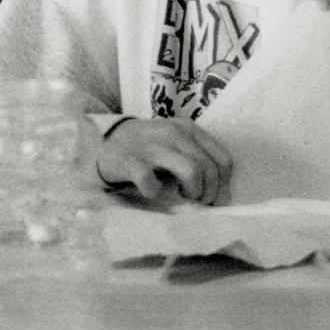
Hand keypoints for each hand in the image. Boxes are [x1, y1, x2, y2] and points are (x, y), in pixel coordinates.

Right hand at [98, 117, 231, 205]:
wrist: (106, 144)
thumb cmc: (149, 152)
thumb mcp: (177, 148)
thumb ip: (201, 164)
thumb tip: (224, 198)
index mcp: (187, 129)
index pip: (223, 159)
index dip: (223, 183)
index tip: (212, 195)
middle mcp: (172, 132)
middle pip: (209, 168)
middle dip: (209, 192)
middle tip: (196, 200)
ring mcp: (151, 145)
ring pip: (191, 171)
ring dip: (192, 191)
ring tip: (181, 196)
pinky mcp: (130, 160)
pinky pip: (151, 181)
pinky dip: (155, 191)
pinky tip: (151, 191)